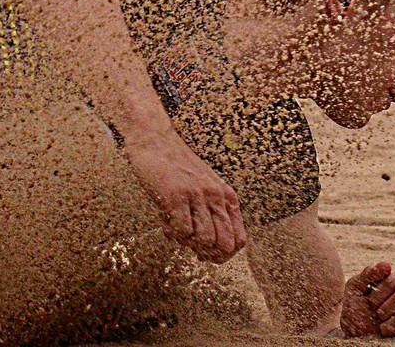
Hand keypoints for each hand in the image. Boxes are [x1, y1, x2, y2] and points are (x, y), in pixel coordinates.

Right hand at [123, 131, 246, 263]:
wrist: (155, 141)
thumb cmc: (177, 168)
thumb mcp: (204, 188)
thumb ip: (212, 214)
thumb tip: (209, 252)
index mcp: (226, 195)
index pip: (239, 240)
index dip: (223, 254)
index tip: (206, 253)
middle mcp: (216, 195)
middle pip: (225, 244)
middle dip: (207, 254)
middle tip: (190, 246)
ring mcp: (197, 194)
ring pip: (205, 240)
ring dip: (188, 243)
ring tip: (176, 229)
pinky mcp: (176, 194)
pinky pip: (182, 230)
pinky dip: (172, 234)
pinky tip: (165, 221)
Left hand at [340, 262, 394, 338]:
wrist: (359, 332)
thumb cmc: (360, 307)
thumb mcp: (357, 288)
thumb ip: (369, 274)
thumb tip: (386, 265)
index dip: (381, 291)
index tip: (370, 300)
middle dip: (385, 308)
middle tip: (377, 313)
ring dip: (390, 325)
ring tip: (383, 327)